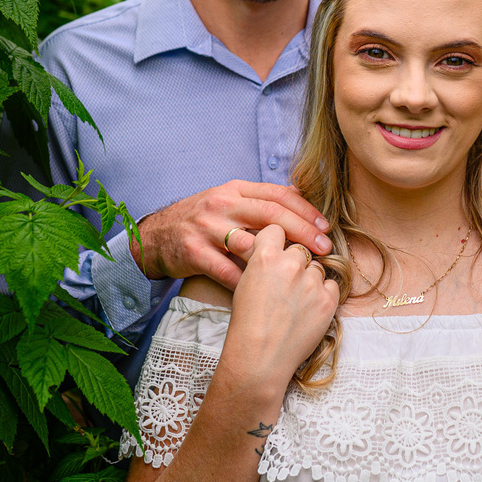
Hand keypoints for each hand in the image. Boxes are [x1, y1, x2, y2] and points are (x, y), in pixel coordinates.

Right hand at [129, 181, 332, 289]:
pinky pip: (227, 271)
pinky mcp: (194, 252)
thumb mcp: (229, 200)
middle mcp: (221, 204)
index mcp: (235, 190)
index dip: (305, 209)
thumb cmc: (202, 220)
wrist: (156, 236)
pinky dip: (249, 282)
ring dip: (279, 260)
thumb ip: (259, 199)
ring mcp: (206, 228)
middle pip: (270, 214)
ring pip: (250, 243)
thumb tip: (301, 196)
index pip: (277, 194)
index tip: (325, 226)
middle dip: (302, 231)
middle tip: (324, 248)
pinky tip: (268, 292)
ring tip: (301, 271)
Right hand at [225, 225, 339, 385]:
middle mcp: (291, 264)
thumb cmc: (246, 324)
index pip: (278, 228)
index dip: (277, 240)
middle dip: (295, 262)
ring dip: (310, 279)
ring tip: (295, 301)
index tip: (278, 251)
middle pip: (300, 249)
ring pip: (317, 268)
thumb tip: (275, 253)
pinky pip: (332, 286)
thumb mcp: (244, 283)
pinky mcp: (328, 300)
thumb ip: (261, 262)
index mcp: (265, 256)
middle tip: (286, 283)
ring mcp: (311, 282)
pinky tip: (309, 308)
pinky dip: (324, 294)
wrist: (259, 358)